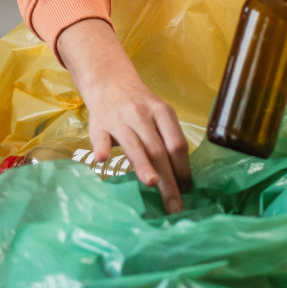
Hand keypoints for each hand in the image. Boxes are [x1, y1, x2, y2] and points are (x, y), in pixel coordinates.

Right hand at [56, 19, 191, 212]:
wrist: (109, 81)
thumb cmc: (140, 105)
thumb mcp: (159, 114)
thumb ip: (168, 139)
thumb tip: (183, 178)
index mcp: (162, 113)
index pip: (177, 144)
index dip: (183, 168)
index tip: (187, 189)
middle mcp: (142, 115)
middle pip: (159, 150)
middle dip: (168, 180)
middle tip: (174, 205)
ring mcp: (120, 120)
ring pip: (134, 145)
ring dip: (142, 165)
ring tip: (151, 184)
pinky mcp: (99, 125)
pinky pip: (101, 137)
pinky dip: (102, 147)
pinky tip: (103, 160)